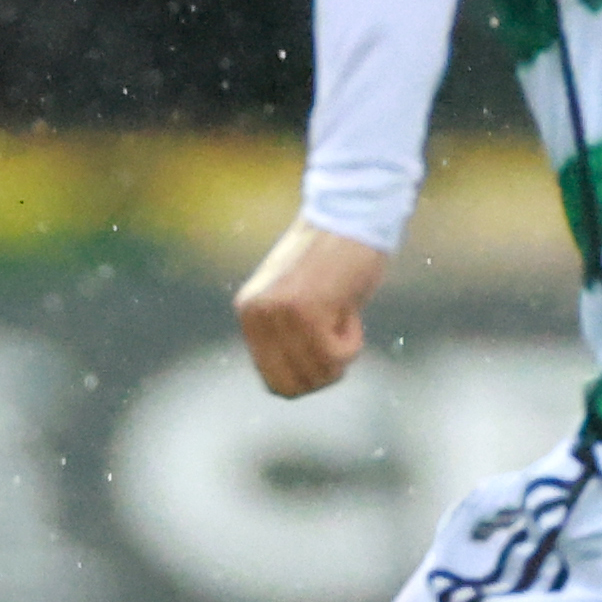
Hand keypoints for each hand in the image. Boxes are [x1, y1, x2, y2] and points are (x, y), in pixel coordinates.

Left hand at [237, 220, 387, 396]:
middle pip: (295, 386)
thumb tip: (291, 387)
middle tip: (339, 334)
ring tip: (342, 312)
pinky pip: (337, 356)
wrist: (352, 214)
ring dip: (342, 354)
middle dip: (326, 372)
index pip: (274, 382)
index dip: (308, 377)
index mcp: (248, 313)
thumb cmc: (335, 257)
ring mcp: (280, 314)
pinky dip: (353, 342)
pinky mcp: (307, 310)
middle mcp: (257, 315)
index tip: (326, 349)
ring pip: (319, 373)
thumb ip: (285, 335)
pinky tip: (349, 307)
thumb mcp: (294, 298)